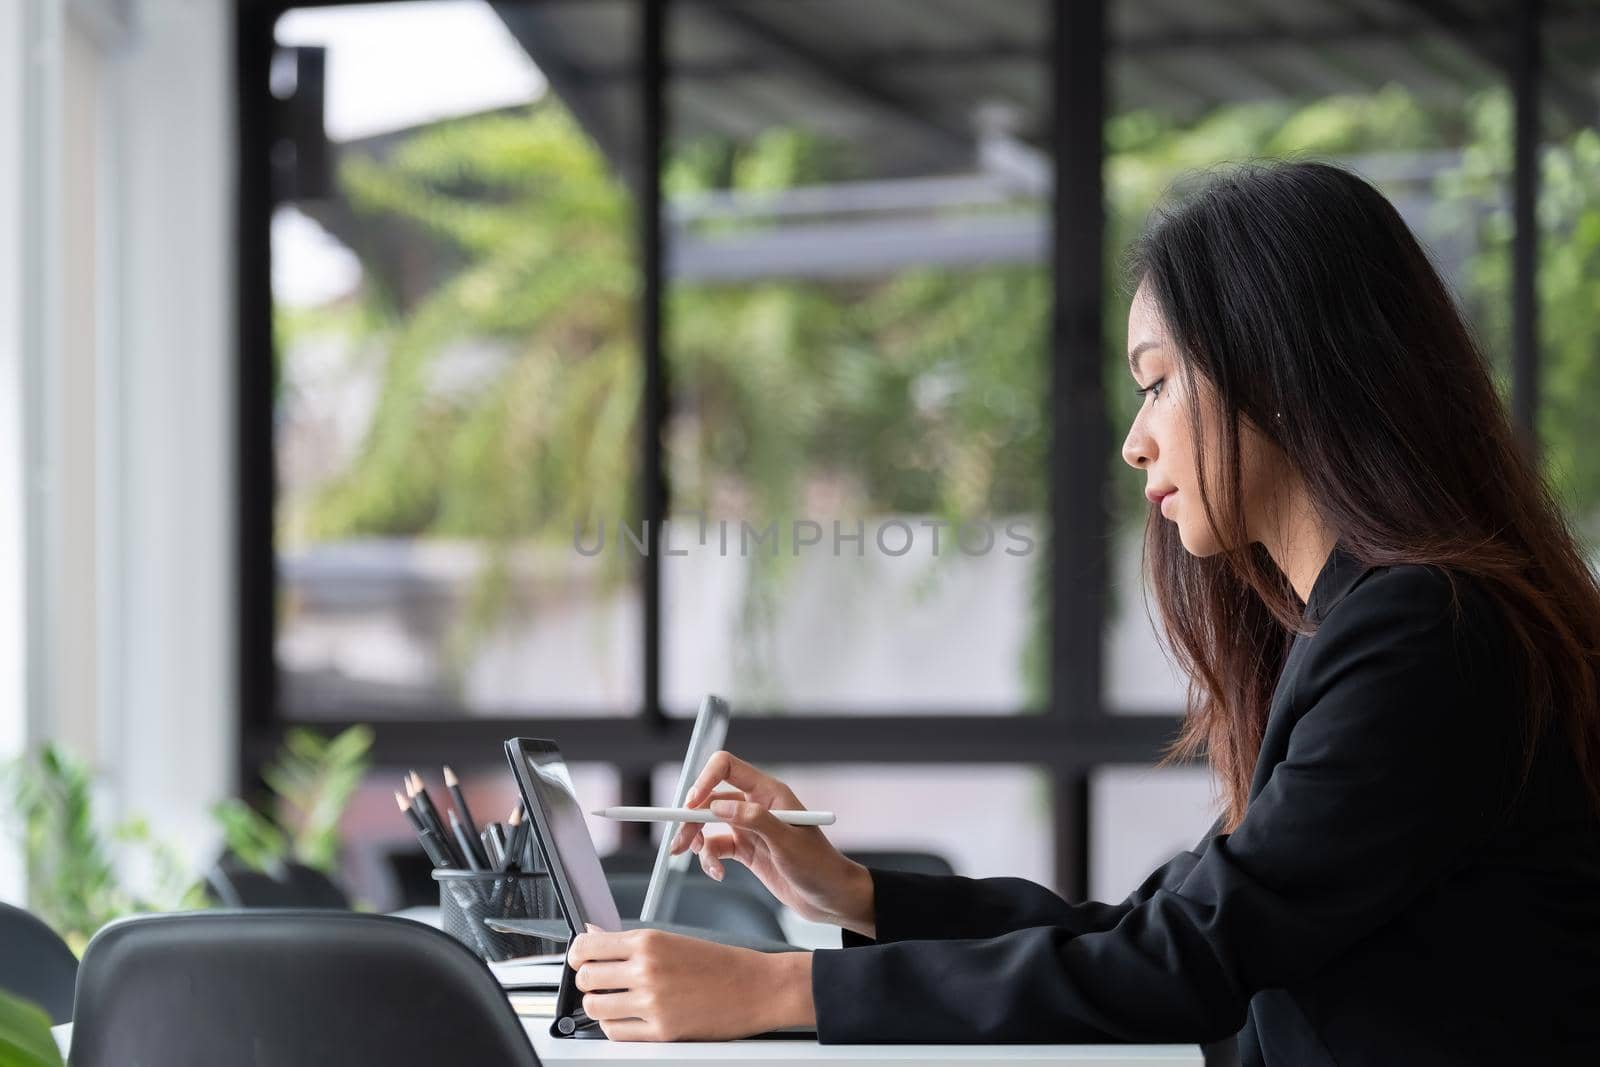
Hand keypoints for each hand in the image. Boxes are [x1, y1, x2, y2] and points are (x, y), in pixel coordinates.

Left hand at [567, 925, 813, 1040]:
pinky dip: (615, 1027)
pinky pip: (616, 1033)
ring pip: (594, 1008)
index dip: (577, 954)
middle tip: (600, 981)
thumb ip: (629, 942)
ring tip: (614, 1001)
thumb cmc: (721, 964)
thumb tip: (593, 934)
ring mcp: (652, 1002)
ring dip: (599, 1006)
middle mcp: (647, 969)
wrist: (758, 987)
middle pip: (585, 978)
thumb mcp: (673, 940)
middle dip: (587, 981)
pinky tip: (628, 1017)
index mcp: (649, 941)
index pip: (587, 946)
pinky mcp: (661, 1031)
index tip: (580, 959)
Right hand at [668, 751, 874, 936]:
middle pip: (710, 799)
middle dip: (691, 819)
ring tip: (693, 860)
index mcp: (769, 792)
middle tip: (679, 843)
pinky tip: (718, 874)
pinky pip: (716, 847)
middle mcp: (756, 805)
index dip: (704, 780)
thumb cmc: (819, 866)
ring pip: (708, 825)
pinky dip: (709, 860)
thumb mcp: (787, 842)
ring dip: (696, 842)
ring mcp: (749, 828)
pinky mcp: (746, 850)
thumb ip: (754, 819)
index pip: (726, 767)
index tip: (691, 805)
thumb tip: (717, 806)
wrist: (831, 898)